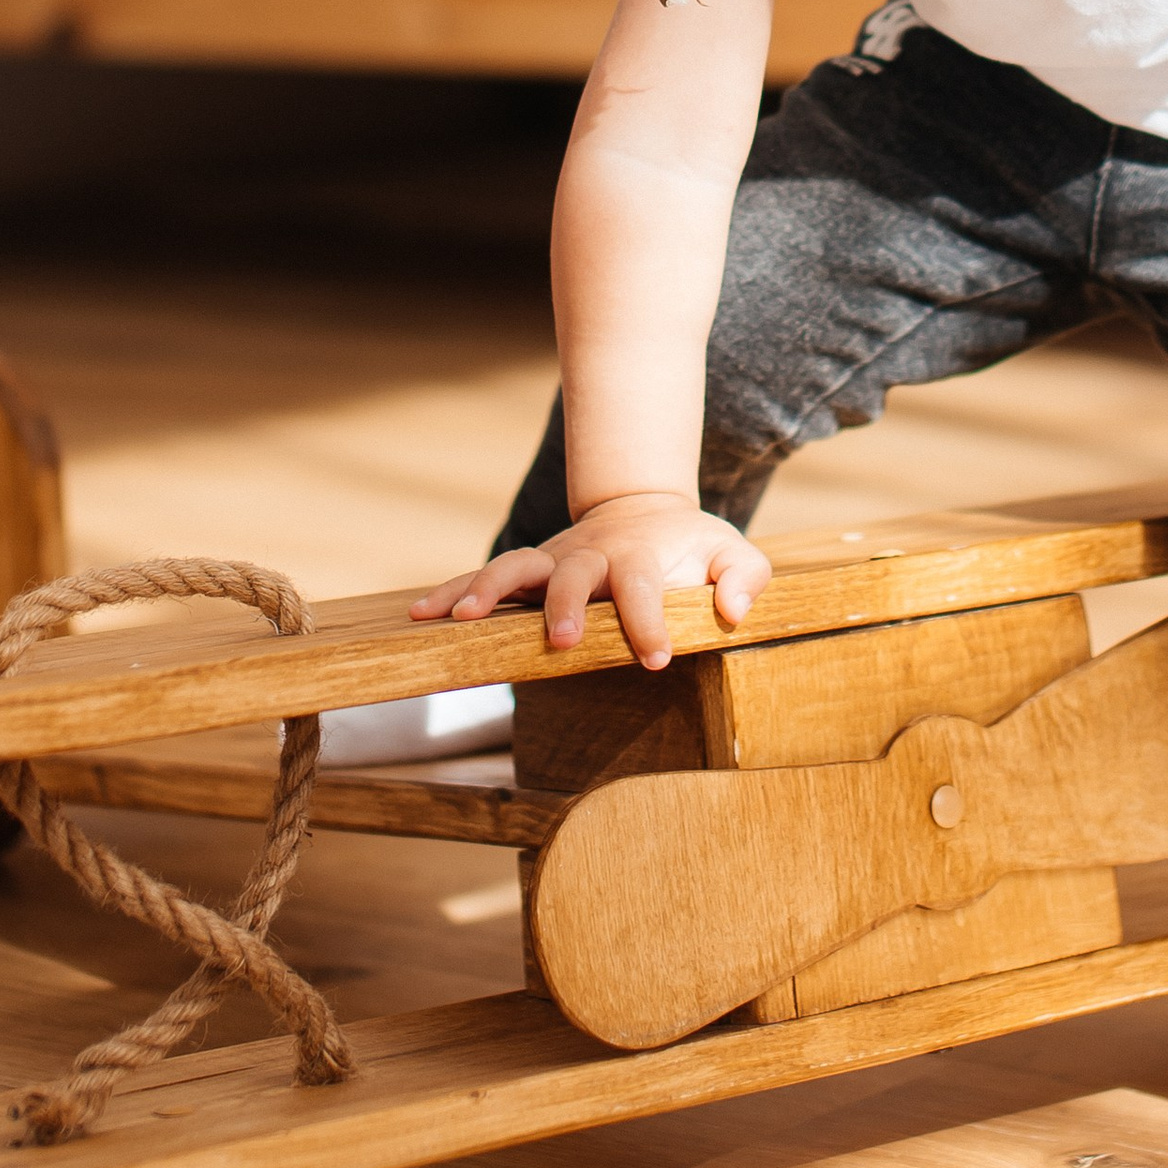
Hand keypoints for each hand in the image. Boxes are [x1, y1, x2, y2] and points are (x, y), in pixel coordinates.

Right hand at [404, 491, 769, 672]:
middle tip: (563, 641)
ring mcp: (553, 561)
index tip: (656, 657)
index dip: (648, 620)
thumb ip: (746, 576)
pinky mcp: (529, 571)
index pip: (643, 587)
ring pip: (514, 568)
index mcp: (638, 556)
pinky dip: (452, 592)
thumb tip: (734, 607)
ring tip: (462, 619)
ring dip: (488, 590)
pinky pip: (484, 578)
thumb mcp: (732, 552)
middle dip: (564, 606)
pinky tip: (421, 615)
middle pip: (571, 575)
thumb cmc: (691, 546)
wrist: (644, 509)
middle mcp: (589, 556)